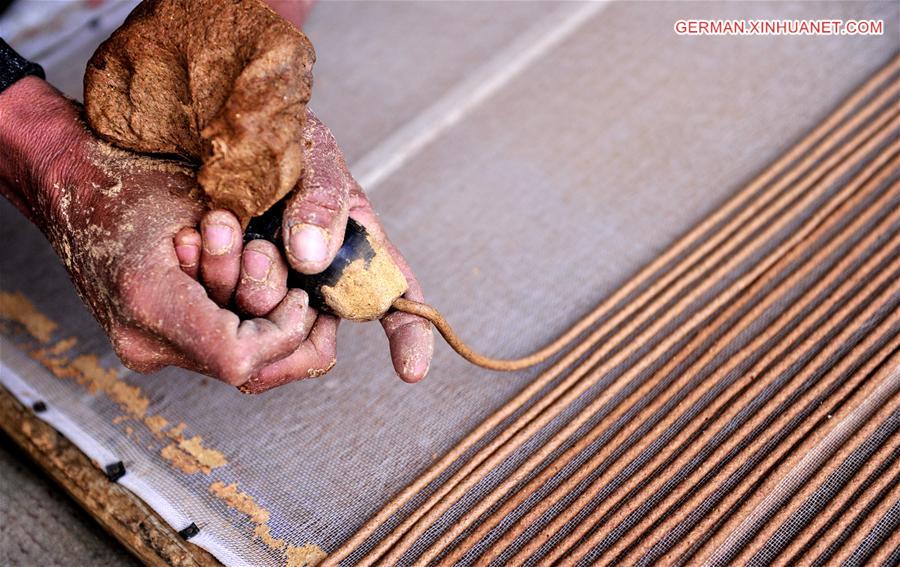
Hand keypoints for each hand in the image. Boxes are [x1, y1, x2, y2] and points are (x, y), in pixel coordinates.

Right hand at [0, 79, 326, 390]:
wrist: (73, 180)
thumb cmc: (137, 172)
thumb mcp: (211, 196)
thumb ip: (256, 248)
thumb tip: (308, 281)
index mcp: (149, 302)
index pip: (239, 356)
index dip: (284, 332)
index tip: (301, 295)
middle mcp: (144, 340)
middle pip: (246, 374)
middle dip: (284, 329)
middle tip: (289, 280)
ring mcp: (147, 348)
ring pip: (239, 368)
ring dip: (266, 321)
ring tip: (254, 262)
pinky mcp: (156, 343)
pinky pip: (222, 350)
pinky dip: (248, 322)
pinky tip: (248, 281)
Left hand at [174, 110, 434, 384]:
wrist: (193, 134)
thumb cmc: (267, 140)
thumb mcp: (310, 156)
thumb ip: (320, 199)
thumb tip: (311, 257)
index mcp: (349, 251)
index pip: (392, 299)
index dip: (408, 334)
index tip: (411, 368)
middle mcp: (309, 287)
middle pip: (309, 339)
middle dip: (275, 299)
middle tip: (254, 248)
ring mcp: (265, 302)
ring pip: (256, 342)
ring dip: (231, 286)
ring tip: (213, 225)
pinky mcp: (216, 309)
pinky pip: (213, 334)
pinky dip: (198, 289)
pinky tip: (185, 243)